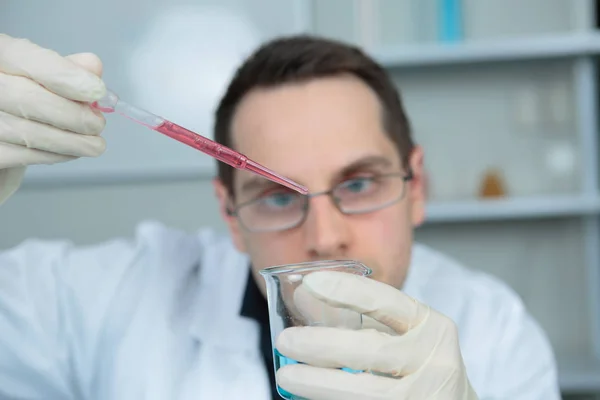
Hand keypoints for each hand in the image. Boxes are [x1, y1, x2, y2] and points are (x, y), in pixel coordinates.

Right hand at [0, 34, 106, 203]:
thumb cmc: (22, 98)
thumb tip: (93, 66)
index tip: (97, 90)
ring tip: (95, 144)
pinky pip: (23, 155)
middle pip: (27, 99)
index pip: (24, 57)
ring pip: (28, 133)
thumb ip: (65, 67)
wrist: (2, 132)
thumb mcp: (40, 75)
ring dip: (71, 141)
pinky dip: (56, 155)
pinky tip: (72, 151)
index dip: (64, 75)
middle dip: (73, 116)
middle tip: (98, 124)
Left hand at [274, 271, 478, 399]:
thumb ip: (360, 318)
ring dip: (318, 383)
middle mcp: (435, 362)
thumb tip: (303, 297)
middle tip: (286, 341)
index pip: (387, 301)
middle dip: (322, 344)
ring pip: (364, 390)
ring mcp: (426, 396)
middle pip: (372, 350)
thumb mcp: (401, 335)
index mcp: (432, 327)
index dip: (347, 290)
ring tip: (286, 376)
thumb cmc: (418, 365)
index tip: (310, 283)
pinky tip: (308, 398)